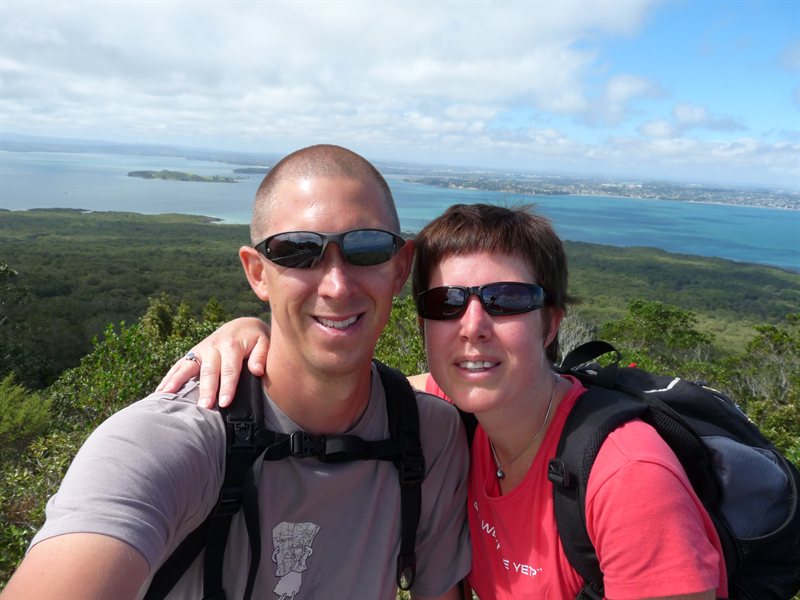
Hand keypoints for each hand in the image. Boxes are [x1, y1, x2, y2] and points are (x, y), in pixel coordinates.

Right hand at [156, 317, 270, 407]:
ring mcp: (200, 350)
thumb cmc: (256, 339)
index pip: (230, 369)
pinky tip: (160, 392)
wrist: (242, 326)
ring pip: (187, 366)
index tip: (225, 402)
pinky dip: (169, 378)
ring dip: (178, 382)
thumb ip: (261, 355)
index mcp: (232, 345)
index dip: (227, 386)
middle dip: (206, 390)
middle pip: (208, 371)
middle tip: (204, 407)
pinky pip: (179, 366)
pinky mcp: (193, 354)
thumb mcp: (265, 342)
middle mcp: (213, 347)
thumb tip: (256, 370)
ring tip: (168, 397)